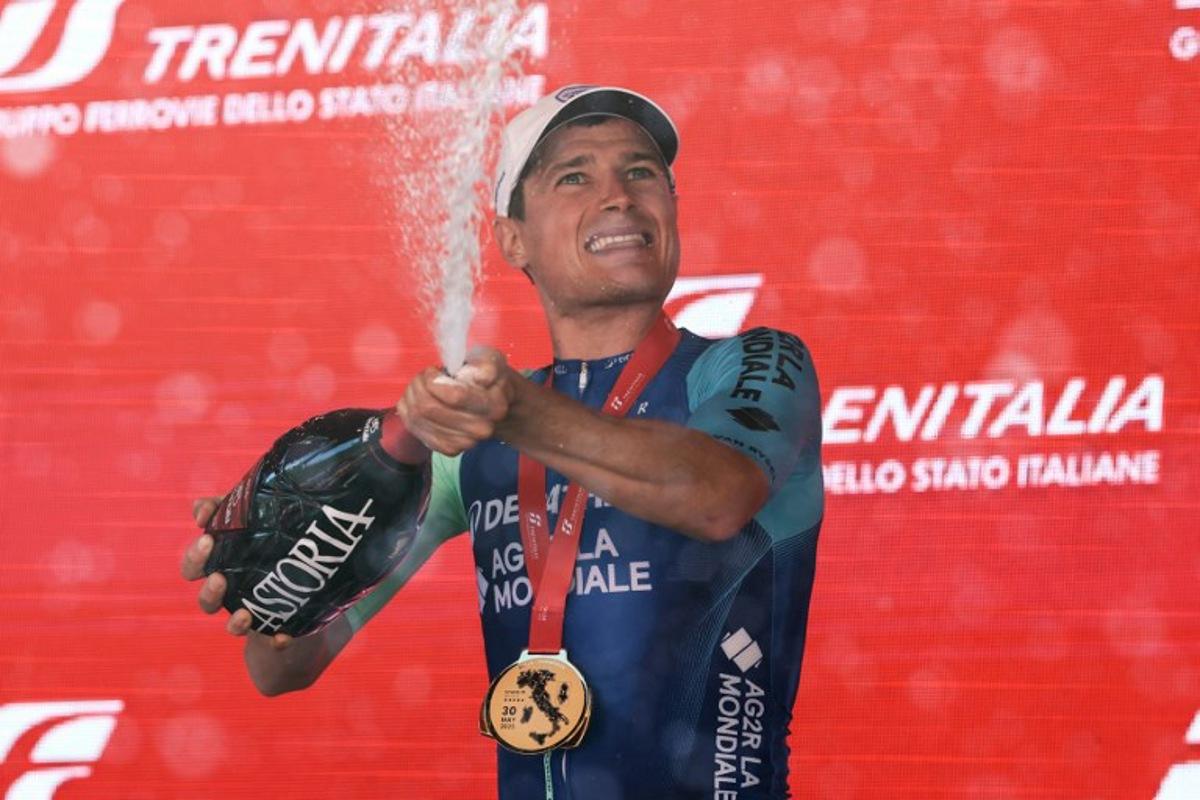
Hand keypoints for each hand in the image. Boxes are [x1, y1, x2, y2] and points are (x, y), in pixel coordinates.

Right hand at [181, 497, 292, 650]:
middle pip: (207, 599)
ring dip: (234, 623)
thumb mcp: (250, 514)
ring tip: (243, 614)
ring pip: (232, 625)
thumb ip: (225, 506)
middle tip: (219, 577)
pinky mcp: (274, 626)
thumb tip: (200, 509)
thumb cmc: (266, 536)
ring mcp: (250, 610)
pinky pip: (272, 640)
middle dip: (208, 591)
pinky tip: (281, 636)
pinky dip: (274, 640)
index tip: (207, 537)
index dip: (195, 555)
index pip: (194, 566)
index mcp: (219, 566)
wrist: (307, 570)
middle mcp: (230, 593)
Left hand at [397, 347, 520, 455]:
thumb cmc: (489, 378)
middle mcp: (481, 429)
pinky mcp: (448, 449)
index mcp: (494, 406)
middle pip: (429, 408)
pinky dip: (408, 411)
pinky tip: (416, 401)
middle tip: (423, 376)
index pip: (454, 396)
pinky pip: (414, 428)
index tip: (434, 371)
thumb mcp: (492, 361)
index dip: (434, 380)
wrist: (494, 406)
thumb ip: (487, 366)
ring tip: (419, 386)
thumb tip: (479, 377)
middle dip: (418, 386)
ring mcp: (464, 443)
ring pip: (418, 418)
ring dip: (411, 396)